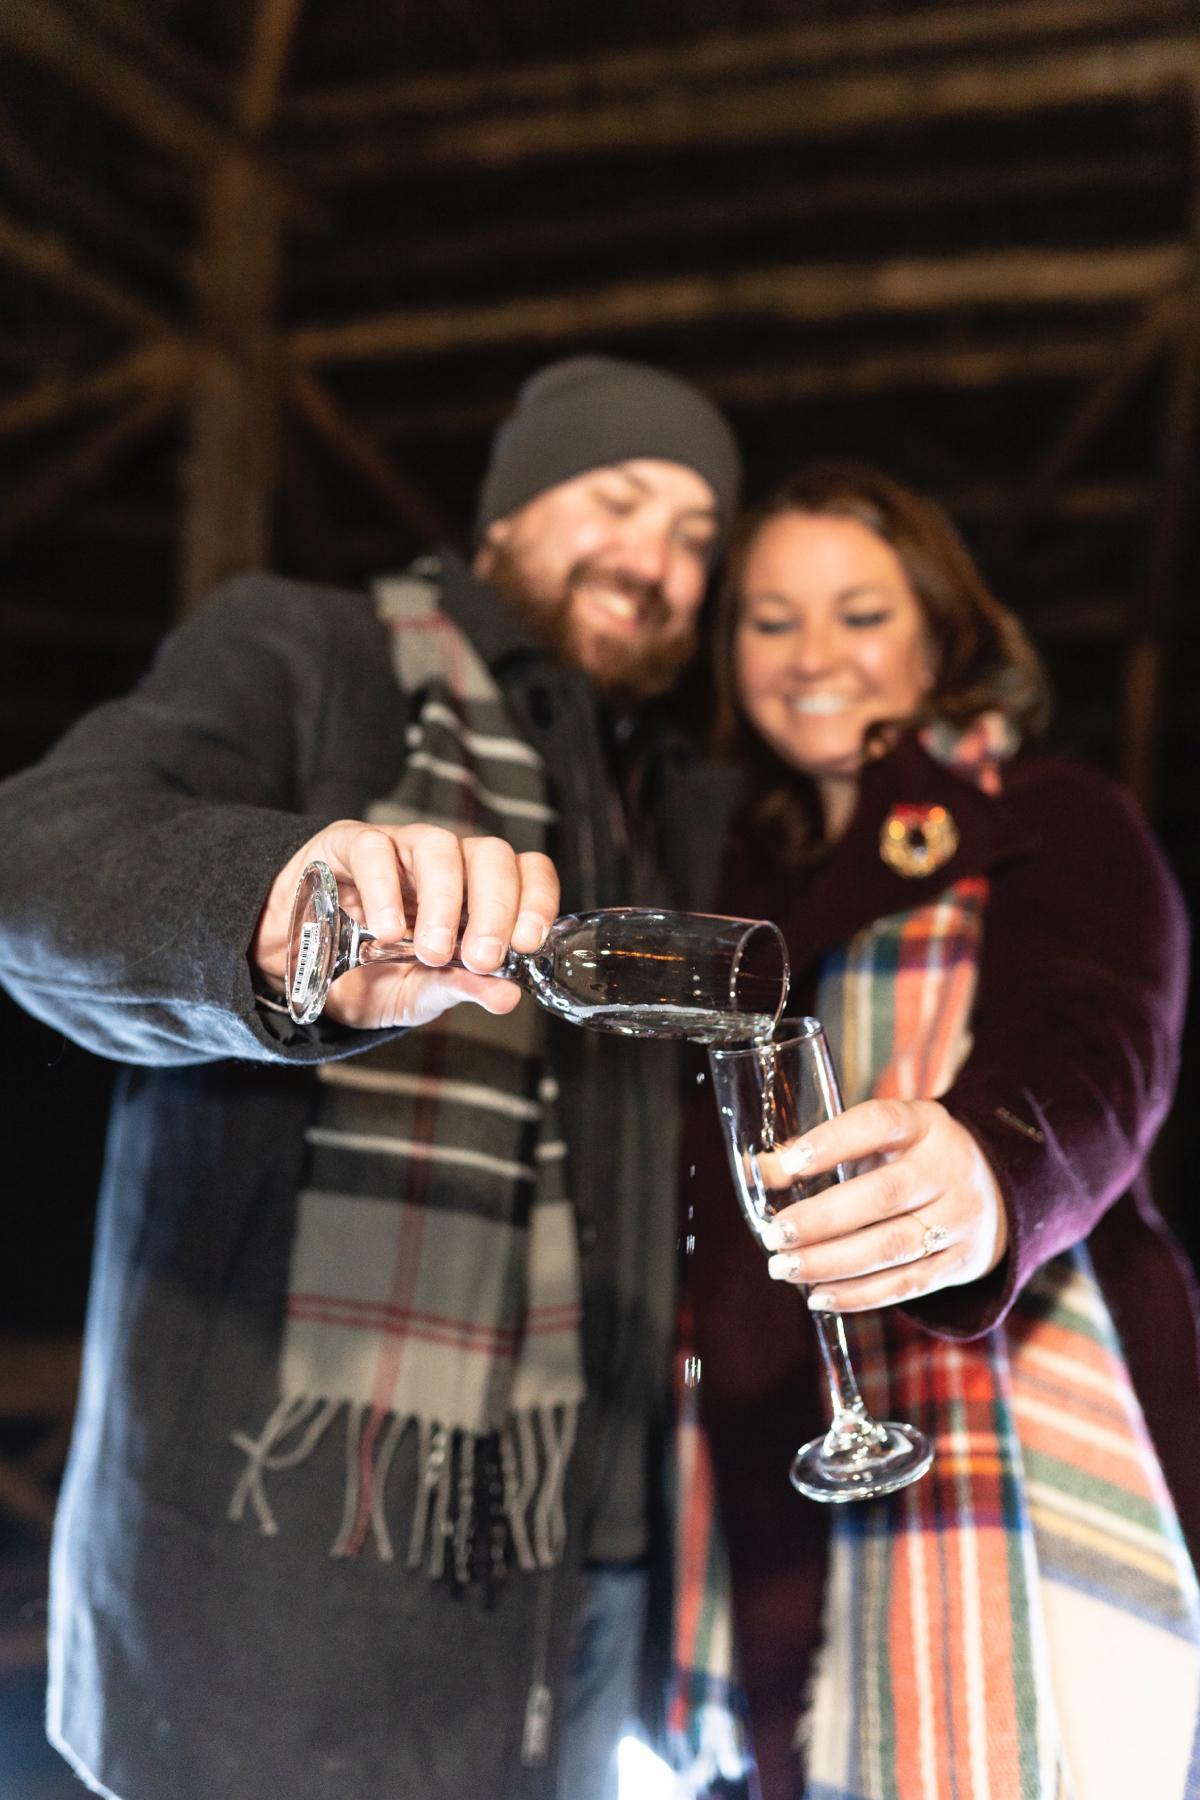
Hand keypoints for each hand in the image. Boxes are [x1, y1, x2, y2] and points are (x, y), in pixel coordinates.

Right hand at [250, 820, 559, 1029]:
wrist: (293, 967)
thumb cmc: (367, 974)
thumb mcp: (418, 993)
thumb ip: (460, 988)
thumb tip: (508, 996)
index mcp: (476, 894)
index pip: (526, 871)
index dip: (537, 899)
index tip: (527, 943)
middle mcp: (446, 863)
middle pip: (490, 854)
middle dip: (495, 907)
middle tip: (483, 957)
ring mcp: (399, 848)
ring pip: (438, 845)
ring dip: (444, 901)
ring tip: (433, 951)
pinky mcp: (349, 844)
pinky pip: (374, 849)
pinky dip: (385, 890)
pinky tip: (386, 931)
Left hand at [755, 1098, 1007, 1310]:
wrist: (997, 1192)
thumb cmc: (913, 1160)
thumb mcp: (878, 1141)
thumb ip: (820, 1151)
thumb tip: (758, 1169)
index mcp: (925, 1124)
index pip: (878, 1124)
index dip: (832, 1143)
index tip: (789, 1166)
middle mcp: (948, 1168)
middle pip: (883, 1195)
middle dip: (822, 1220)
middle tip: (775, 1235)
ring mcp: (960, 1217)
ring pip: (892, 1246)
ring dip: (832, 1263)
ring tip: (784, 1268)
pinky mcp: (962, 1262)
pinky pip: (906, 1284)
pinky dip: (858, 1295)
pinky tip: (818, 1296)